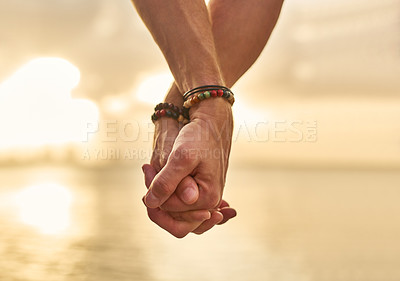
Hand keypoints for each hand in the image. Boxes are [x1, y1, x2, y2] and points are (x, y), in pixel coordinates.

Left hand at [144, 98, 234, 214]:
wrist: (213, 123)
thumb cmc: (200, 137)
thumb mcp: (181, 157)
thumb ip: (166, 182)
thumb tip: (151, 204)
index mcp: (207, 199)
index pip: (169, 208)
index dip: (153, 191)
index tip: (147, 168)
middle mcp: (209, 203)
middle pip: (172, 211)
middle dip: (156, 192)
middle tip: (147, 168)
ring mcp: (206, 198)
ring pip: (174, 205)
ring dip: (161, 188)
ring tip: (152, 168)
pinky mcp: (201, 190)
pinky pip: (180, 198)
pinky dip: (168, 186)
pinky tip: (160, 170)